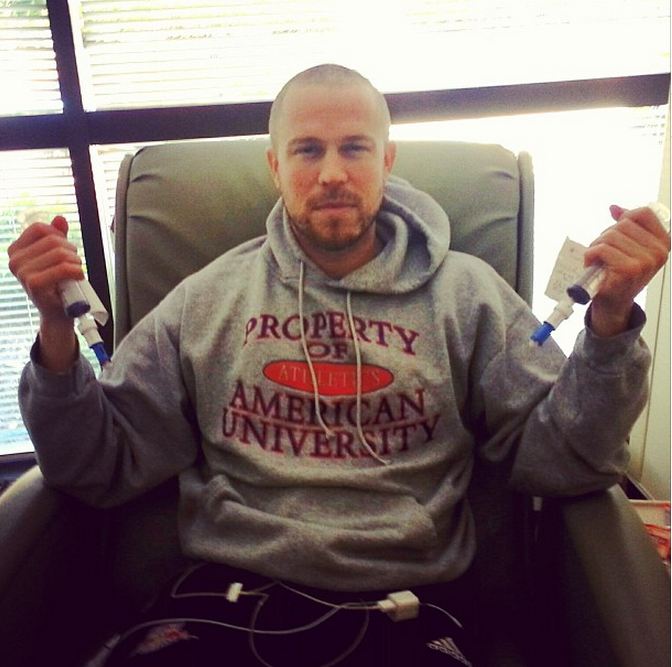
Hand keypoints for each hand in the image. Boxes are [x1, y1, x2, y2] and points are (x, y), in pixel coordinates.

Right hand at [8, 215, 83, 370]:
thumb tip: (60, 219)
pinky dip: (76, 271)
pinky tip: (77, 277)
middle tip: (73, 263)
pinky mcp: (34, 284)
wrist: (58, 311)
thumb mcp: (56, 256)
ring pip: (61, 254)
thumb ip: (57, 236)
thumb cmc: (57, 283)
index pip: (41, 228)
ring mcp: (23, 272)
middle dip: (71, 251)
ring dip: (75, 262)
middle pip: (53, 240)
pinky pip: (63, 268)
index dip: (59, 235)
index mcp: (17, 250)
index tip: (64, 249)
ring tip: (74, 272)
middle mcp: (15, 260)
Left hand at [584, 204, 669, 336]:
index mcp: (663, 244)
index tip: (617, 228)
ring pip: (610, 236)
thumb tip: (614, 208)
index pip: (644, 213)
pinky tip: (594, 265)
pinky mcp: (627, 270)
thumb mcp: (628, 247)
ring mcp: (644, 262)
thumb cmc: (619, 274)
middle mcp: (657, 252)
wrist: (613, 302)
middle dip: (607, 236)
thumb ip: (625, 226)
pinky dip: (591, 255)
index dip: (624, 217)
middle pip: (622, 224)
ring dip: (597, 246)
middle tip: (606, 253)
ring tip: (600, 260)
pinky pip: (601, 249)